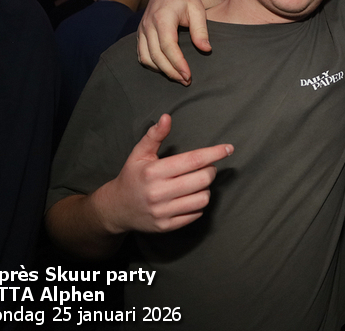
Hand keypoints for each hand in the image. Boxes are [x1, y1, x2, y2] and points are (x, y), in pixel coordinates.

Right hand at [92, 114, 232, 233]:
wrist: (116, 208)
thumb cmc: (132, 177)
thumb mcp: (139, 154)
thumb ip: (154, 135)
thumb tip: (166, 117)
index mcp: (153, 172)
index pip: (193, 160)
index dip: (214, 153)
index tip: (228, 148)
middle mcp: (158, 193)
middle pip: (202, 179)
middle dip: (210, 170)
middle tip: (206, 167)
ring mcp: (162, 211)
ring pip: (202, 198)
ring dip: (206, 188)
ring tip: (197, 183)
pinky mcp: (166, 226)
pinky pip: (196, 214)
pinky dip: (198, 204)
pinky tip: (190, 197)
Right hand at [137, 0, 210, 84]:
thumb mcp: (198, 10)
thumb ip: (201, 30)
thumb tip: (206, 49)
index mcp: (163, 17)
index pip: (168, 45)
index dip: (177, 62)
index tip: (188, 75)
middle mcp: (148, 25)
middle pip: (156, 55)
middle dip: (171, 71)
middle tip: (186, 81)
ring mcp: (142, 30)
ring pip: (146, 57)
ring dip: (161, 71)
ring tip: (178, 78)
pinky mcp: (140, 34)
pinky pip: (142, 54)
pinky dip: (152, 65)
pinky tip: (166, 69)